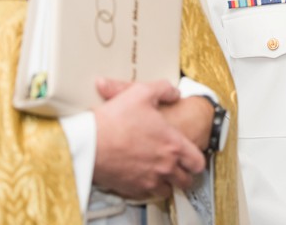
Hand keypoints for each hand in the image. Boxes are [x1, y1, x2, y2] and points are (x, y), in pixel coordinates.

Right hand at [91, 78, 206, 199]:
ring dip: (167, 182)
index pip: (197, 162)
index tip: (191, 157)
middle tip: (178, 167)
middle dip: (184, 174)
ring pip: (167, 190)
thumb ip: (163, 89)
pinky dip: (148, 187)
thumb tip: (174, 93)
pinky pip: (147, 195)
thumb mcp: (142, 92)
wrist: (89, 142)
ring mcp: (148, 180)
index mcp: (173, 145)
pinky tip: (142, 176)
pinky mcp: (132, 189)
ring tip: (161, 173)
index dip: (196, 160)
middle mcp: (164, 166)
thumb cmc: (115, 119)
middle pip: (185, 180)